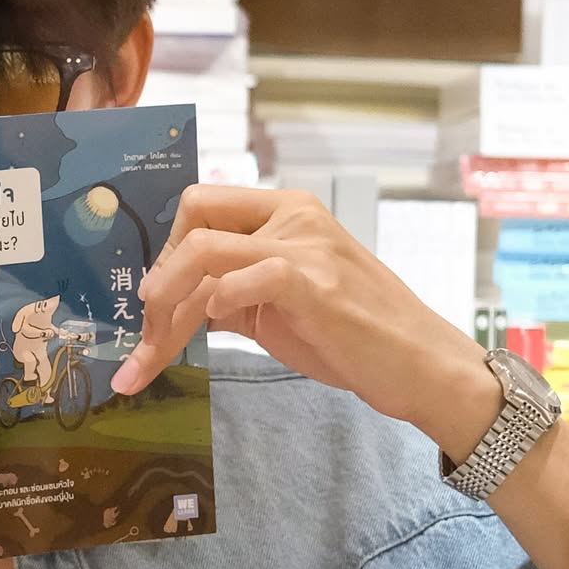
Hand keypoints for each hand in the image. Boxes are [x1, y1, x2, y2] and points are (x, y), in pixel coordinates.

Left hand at [110, 185, 497, 454]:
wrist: (420, 365)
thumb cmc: (354, 336)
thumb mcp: (280, 305)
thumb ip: (233, 292)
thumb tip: (177, 304)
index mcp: (287, 211)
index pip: (202, 204)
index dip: (166, 251)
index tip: (152, 302)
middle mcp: (293, 215)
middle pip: (193, 214)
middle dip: (158, 275)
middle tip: (148, 327)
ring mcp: (304, 245)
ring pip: (203, 251)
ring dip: (166, 304)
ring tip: (153, 349)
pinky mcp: (312, 282)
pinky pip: (239, 279)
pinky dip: (211, 304)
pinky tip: (207, 333)